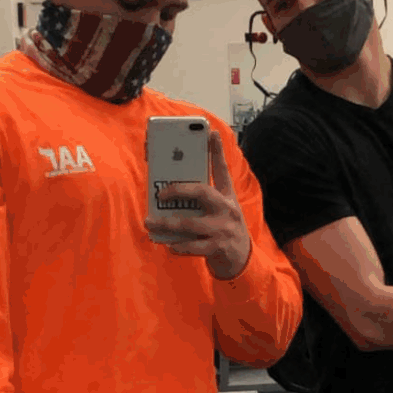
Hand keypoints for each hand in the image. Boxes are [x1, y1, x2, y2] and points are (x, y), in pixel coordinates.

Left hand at [147, 130, 251, 279]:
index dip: (217, 151)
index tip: (211, 132)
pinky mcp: (217, 248)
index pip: (222, 170)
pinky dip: (177, 246)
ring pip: (190, 223)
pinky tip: (167, 245)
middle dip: (178, 189)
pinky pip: (192, 246)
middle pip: (202, 192)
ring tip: (149, 222)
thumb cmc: (224, 229)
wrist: (243, 260)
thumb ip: (203, 199)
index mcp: (227, 197)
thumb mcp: (222, 210)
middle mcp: (227, 210)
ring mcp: (222, 229)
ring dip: (166, 223)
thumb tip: (173, 190)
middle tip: (160, 193)